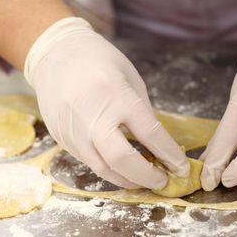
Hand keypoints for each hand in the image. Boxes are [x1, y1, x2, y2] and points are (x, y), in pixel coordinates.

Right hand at [25, 18, 188, 189]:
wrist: (55, 54)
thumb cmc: (100, 61)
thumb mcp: (130, 78)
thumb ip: (142, 112)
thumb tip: (156, 146)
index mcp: (117, 95)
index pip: (149, 134)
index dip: (169, 155)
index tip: (181, 168)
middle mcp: (93, 116)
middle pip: (122, 160)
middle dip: (146, 177)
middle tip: (162, 182)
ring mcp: (73, 130)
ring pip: (103, 169)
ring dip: (127, 180)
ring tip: (144, 181)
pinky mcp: (62, 139)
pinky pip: (89, 162)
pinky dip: (109, 169)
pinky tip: (122, 170)